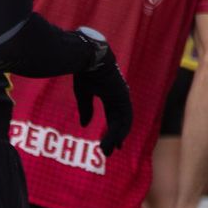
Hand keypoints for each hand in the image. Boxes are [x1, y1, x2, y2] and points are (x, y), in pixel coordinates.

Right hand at [72, 37, 132, 154]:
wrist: (89, 57)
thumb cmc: (85, 71)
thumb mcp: (83, 93)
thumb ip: (86, 109)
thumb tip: (85, 125)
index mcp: (110, 95)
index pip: (114, 116)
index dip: (112, 130)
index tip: (109, 144)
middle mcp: (118, 97)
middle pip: (120, 121)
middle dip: (116, 137)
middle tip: (112, 151)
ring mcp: (122, 96)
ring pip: (123, 122)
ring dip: (117, 137)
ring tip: (110, 150)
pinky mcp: (122, 96)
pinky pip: (124, 117)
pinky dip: (120, 130)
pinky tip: (115, 140)